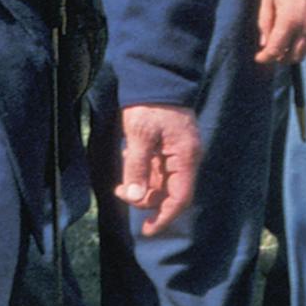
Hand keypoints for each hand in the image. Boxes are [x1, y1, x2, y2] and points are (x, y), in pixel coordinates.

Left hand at [114, 104, 201, 234]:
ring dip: (141, 185)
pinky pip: (157, 167)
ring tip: (120, 180)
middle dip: (146, 198)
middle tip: (121, 192)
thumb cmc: (149, 105)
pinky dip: (142, 171)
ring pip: (161, 180)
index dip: (164, 217)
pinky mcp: (168, 145)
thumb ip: (138, 167)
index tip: (147, 230)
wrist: (154, 75)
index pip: (180, 198)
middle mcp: (185, 158)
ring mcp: (177, 151)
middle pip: (169, 192)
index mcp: (185, 157)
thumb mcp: (140, 135)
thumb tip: (134, 197)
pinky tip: (127, 160)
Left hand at [254, 0, 305, 64]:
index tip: (260, 58)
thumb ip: (265, 21)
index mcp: (288, 20)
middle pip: (296, 56)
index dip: (266, 58)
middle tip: (276, 51)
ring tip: (292, 42)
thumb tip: (265, 43)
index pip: (276, 50)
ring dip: (301, 50)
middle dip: (283, 57)